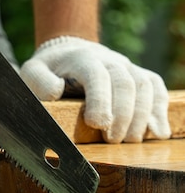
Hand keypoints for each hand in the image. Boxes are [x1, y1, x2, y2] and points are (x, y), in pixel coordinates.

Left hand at [20, 36, 170, 142]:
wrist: (67, 52)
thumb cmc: (49, 69)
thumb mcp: (33, 71)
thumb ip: (41, 82)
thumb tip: (56, 92)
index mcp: (83, 59)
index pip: (97, 76)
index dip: (101, 100)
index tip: (96, 124)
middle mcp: (110, 60)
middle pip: (126, 83)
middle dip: (123, 114)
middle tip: (112, 140)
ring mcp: (127, 67)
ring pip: (145, 86)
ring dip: (142, 116)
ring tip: (130, 140)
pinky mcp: (138, 77)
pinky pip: (157, 90)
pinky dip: (160, 111)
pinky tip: (156, 132)